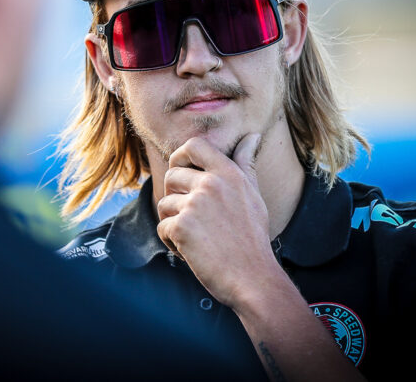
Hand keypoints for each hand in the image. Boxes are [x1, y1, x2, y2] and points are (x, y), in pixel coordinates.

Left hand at [156, 134, 279, 306]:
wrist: (254, 279)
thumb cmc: (253, 238)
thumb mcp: (253, 195)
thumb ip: (245, 164)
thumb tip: (252, 136)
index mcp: (229, 174)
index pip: (194, 145)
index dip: (180, 155)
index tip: (180, 170)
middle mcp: (211, 184)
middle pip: (172, 176)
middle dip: (175, 198)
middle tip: (192, 220)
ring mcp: (195, 205)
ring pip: (164, 204)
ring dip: (173, 223)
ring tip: (196, 239)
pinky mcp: (181, 227)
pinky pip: (162, 228)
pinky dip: (171, 243)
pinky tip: (191, 252)